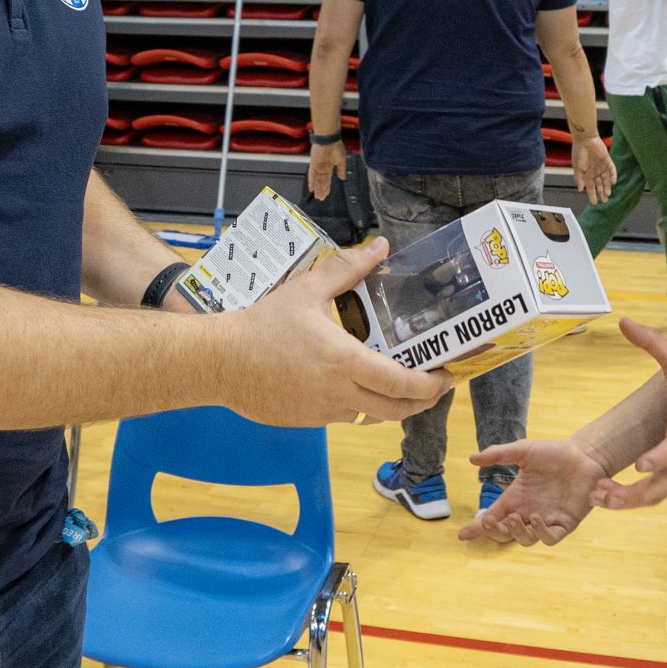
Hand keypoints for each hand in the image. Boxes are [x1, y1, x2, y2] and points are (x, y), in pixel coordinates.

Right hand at [226, 239, 454, 425]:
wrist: (219, 361)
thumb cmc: (262, 324)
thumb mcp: (308, 289)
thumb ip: (348, 269)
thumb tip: (379, 246)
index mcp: (344, 361)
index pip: (402, 384)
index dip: (431, 385)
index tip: (447, 375)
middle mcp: (339, 393)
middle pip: (397, 410)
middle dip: (423, 401)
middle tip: (436, 385)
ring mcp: (323, 412)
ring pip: (371, 415)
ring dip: (391, 404)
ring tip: (401, 384)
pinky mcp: (307, 421)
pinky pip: (344, 416)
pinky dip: (359, 404)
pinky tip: (355, 385)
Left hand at [308, 140, 346, 199]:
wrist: (329, 139)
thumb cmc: (336, 147)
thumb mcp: (342, 160)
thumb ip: (341, 170)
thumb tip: (342, 178)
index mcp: (330, 166)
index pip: (328, 179)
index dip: (327, 186)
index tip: (326, 194)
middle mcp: (323, 167)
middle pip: (322, 181)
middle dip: (321, 190)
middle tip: (321, 198)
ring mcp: (317, 166)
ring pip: (317, 180)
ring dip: (317, 188)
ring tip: (318, 196)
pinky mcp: (313, 164)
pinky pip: (312, 174)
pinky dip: (311, 181)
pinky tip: (311, 188)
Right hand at [457, 438, 608, 544]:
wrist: (584, 455)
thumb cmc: (553, 453)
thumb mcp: (523, 451)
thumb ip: (498, 454)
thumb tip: (472, 458)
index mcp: (515, 498)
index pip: (492, 517)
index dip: (477, 528)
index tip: (462, 535)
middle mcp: (528, 512)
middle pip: (505, 534)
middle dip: (494, 532)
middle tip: (491, 520)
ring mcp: (546, 520)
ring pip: (526, 540)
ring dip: (517, 533)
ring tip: (513, 518)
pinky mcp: (565, 523)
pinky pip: (550, 538)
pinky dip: (541, 533)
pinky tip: (536, 519)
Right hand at [573, 136, 615, 204]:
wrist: (585, 140)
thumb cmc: (579, 152)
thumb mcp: (577, 168)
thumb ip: (578, 179)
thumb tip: (580, 189)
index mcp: (586, 173)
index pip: (590, 187)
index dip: (592, 195)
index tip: (594, 203)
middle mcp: (594, 171)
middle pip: (599, 184)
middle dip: (601, 193)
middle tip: (604, 201)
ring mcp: (601, 166)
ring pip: (606, 179)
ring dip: (607, 187)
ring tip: (608, 194)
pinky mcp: (607, 160)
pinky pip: (611, 169)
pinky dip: (613, 176)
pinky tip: (613, 182)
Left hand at [590, 319, 666, 509]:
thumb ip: (652, 342)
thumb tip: (624, 320)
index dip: (660, 458)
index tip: (640, 465)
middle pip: (663, 483)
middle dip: (631, 493)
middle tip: (599, 492)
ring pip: (660, 494)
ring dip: (630, 501)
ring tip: (598, 497)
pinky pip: (661, 492)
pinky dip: (638, 499)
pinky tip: (612, 497)